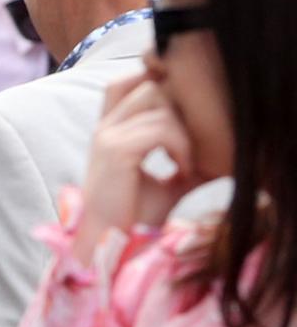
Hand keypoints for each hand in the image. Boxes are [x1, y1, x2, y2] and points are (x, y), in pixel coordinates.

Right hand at [73, 73, 199, 263]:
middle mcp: (104, 128)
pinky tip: (181, 171)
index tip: (183, 122)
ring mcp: (107, 137)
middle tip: (188, 147)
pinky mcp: (116, 150)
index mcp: (108, 131)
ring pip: (159, 103)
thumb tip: (222, 154)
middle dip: (179, 111)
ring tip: (185, 164)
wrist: (111, 243)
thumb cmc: (135, 217)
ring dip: (184, 133)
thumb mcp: (167, 183)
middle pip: (150, 85)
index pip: (126, 83)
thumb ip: (185, 160)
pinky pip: (162, 129)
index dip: (155, 87)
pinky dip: (181, 148)